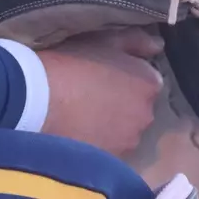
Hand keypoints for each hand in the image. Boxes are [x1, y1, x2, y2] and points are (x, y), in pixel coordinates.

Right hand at [37, 26, 164, 156]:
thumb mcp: (106, 39)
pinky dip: (100, 140)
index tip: (107, 73)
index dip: (128, 76)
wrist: (41, 98)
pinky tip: (80, 129)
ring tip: (84, 112)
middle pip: (139, 107)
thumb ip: (137, 41)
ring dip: (113, 122)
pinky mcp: (111, 158)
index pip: (147, 80)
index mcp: (149, 83)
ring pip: (125, 129)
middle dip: (124, 101)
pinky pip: (110, 146)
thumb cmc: (74, 61)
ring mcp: (129, 140)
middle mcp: (146, 114)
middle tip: (94, 92)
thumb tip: (158, 46)